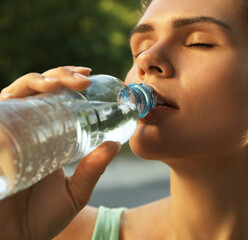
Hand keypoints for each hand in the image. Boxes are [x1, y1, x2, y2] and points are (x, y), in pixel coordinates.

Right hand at [0, 67, 120, 239]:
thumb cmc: (41, 219)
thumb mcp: (75, 193)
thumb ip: (93, 170)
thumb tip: (114, 144)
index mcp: (45, 136)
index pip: (53, 99)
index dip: (67, 82)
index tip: (90, 77)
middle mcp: (23, 130)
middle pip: (36, 90)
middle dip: (58, 76)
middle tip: (83, 81)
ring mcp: (5, 135)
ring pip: (14, 94)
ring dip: (36, 82)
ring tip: (60, 85)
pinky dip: (7, 101)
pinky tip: (24, 97)